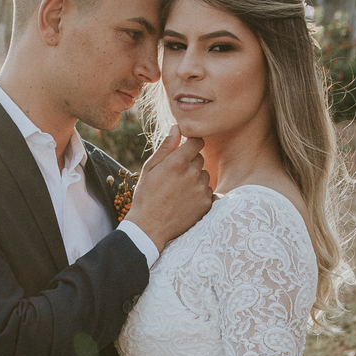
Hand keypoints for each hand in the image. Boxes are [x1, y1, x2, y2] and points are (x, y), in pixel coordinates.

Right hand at [129, 127, 212, 251]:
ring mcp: (201, 190)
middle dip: (191, 163)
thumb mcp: (150, 168)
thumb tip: (177, 128)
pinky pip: (208, 191)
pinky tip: (185, 201)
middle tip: (175, 176)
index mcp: (178, 162)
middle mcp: (193, 174)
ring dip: (196, 178)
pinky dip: (200, 193)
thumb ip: (166, 147)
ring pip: (204, 175)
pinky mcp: (207, 204)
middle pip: (200, 158)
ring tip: (179, 191)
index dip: (191, 145)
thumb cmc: (146, 196)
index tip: (185, 151)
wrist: (150, 227)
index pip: (197, 141)